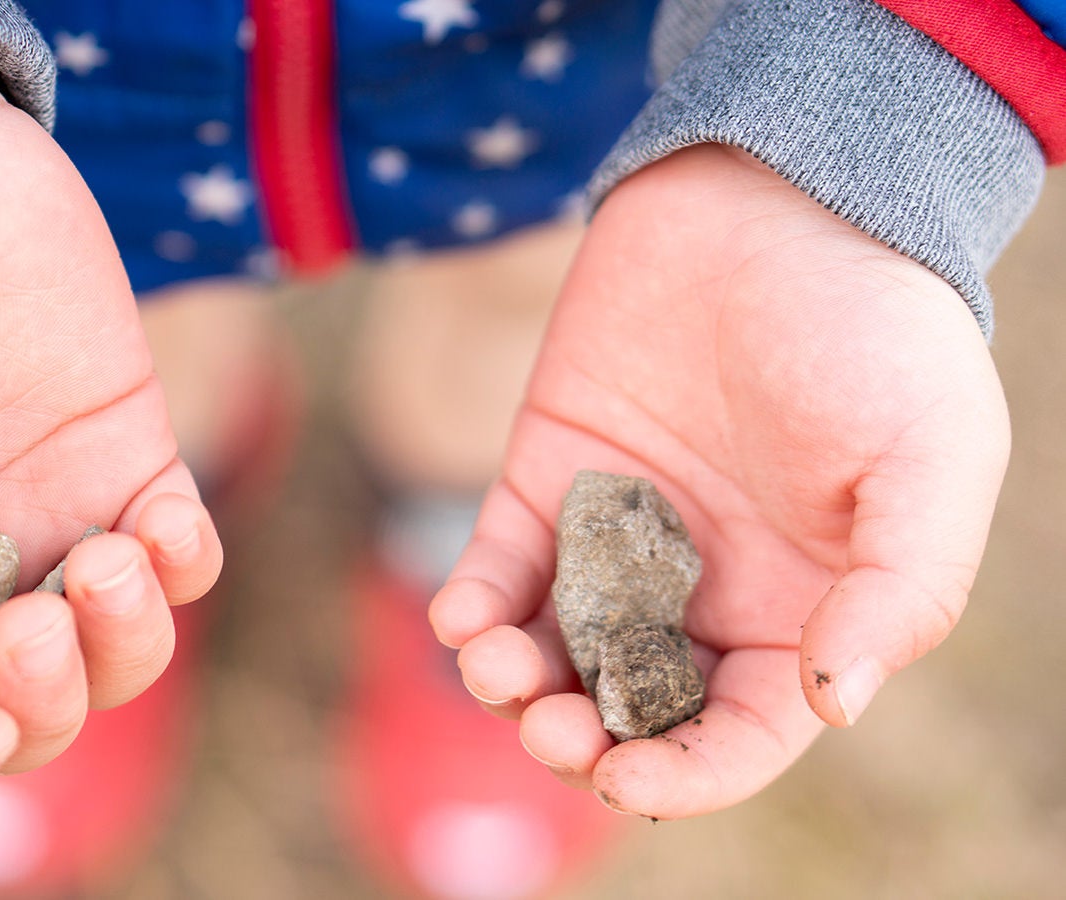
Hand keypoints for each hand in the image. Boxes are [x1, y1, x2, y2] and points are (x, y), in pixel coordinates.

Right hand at [0, 40, 220, 810]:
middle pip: (29, 715)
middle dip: (50, 700)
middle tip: (40, 620)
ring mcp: (48, 525)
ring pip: (120, 655)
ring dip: (127, 640)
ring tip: (104, 556)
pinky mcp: (125, 463)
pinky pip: (183, 558)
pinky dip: (185, 566)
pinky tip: (156, 520)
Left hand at [429, 145, 1009, 817]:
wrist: (773, 196)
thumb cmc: (875, 329)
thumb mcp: (930, 459)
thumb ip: (901, 589)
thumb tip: (836, 703)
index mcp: (798, 612)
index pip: (737, 735)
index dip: (684, 775)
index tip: (626, 778)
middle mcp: (701, 592)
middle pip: (627, 709)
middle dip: (582, 738)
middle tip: (554, 725)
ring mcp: (617, 541)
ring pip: (552, 653)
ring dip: (513, 686)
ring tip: (496, 671)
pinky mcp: (549, 479)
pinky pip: (500, 566)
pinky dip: (472, 607)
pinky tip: (464, 619)